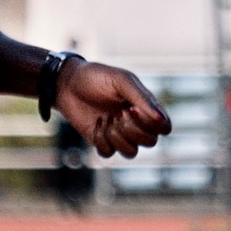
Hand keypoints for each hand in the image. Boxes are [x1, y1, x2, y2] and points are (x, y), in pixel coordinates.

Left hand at [54, 60, 172, 158]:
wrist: (66, 83)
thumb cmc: (97, 77)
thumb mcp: (122, 81)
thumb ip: (143, 99)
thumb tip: (162, 120)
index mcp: (146, 107)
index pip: (164, 127)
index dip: (153, 124)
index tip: (133, 109)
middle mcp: (136, 123)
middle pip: (150, 142)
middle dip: (133, 130)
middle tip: (117, 113)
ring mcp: (119, 134)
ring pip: (131, 153)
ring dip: (117, 137)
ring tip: (105, 119)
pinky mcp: (102, 141)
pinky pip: (109, 153)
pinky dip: (101, 140)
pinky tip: (96, 123)